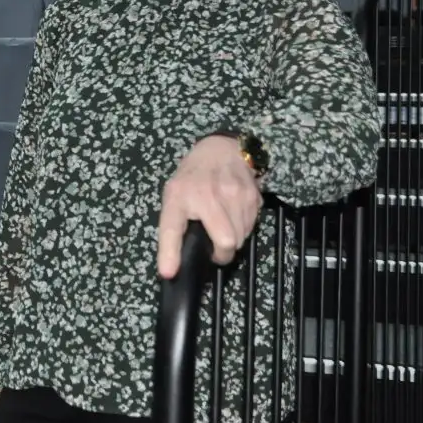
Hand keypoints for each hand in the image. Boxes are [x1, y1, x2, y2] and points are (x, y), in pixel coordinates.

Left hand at [158, 134, 261, 277]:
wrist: (222, 149)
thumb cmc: (193, 178)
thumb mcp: (174, 198)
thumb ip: (172, 229)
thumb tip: (170, 269)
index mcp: (181, 197)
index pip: (173, 228)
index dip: (170, 253)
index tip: (169, 273)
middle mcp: (209, 195)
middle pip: (226, 243)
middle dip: (222, 252)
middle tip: (214, 244)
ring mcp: (235, 195)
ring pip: (241, 238)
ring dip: (233, 239)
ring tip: (223, 224)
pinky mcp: (253, 196)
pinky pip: (251, 227)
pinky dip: (243, 228)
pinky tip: (234, 214)